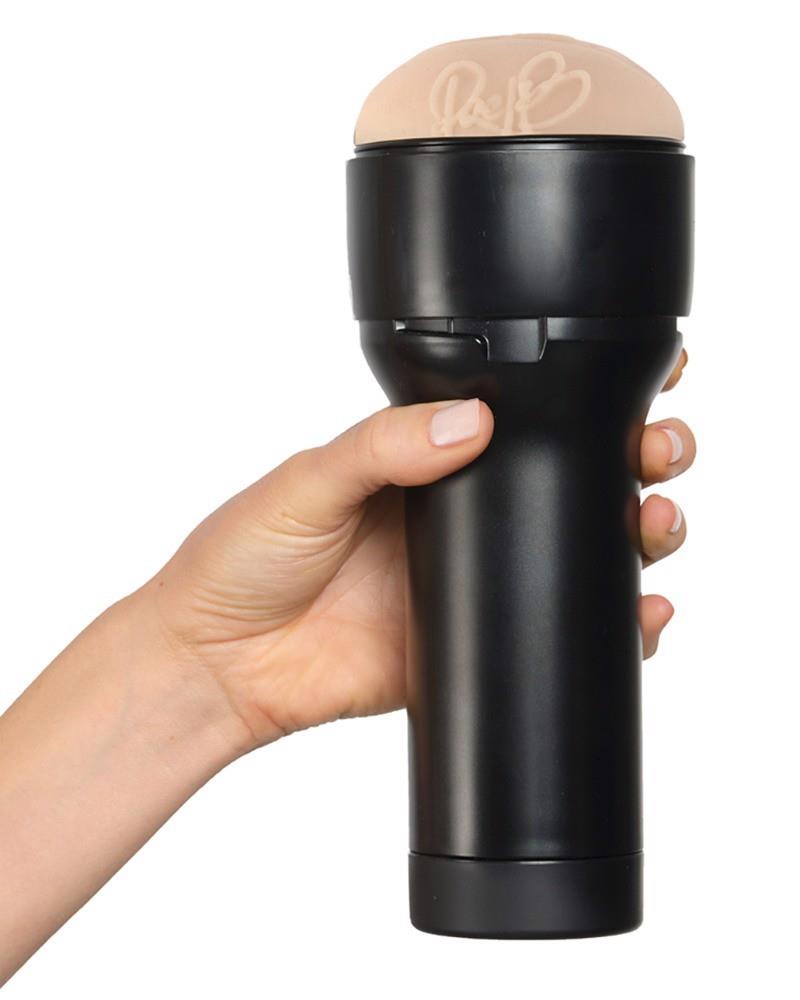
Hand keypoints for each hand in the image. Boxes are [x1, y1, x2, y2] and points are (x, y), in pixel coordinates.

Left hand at [145, 350, 693, 750]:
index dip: (583, 400)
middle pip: (573, 482)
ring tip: (657, 521)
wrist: (217, 662)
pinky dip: (612, 629)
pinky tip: (643, 617)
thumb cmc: (242, 558)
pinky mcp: (472, 643)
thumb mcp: (309, 480)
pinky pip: (553, 632)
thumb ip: (387, 446)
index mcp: (426, 461)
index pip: (522, 419)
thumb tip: (474, 420)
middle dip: (635, 460)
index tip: (641, 382)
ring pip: (580, 555)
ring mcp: (472, 582)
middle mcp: (461, 516)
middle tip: (659, 451)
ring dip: (639, 534)